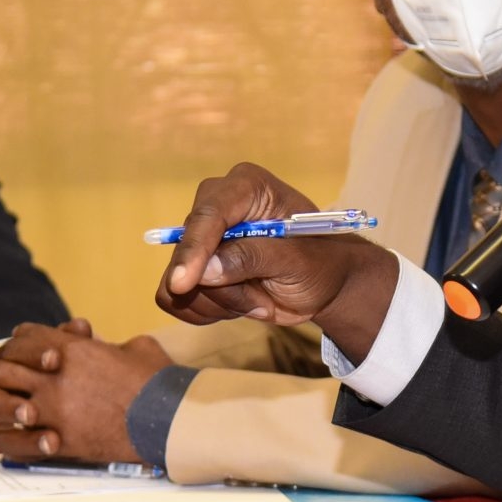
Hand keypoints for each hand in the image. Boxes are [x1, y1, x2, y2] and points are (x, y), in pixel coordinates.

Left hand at [0, 326, 169, 460]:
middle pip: (3, 367)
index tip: (13, 351)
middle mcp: (54, 377)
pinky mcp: (59, 441)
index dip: (16, 343)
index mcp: (72, 349)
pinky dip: (2, 438)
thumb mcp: (139, 349)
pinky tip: (0, 438)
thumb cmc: (157, 382)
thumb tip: (115, 348)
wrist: (168, 419)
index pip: (24, 337)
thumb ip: (117, 345)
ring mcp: (53, 410)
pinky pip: (12, 440)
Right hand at [153, 162, 399, 360]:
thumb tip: (206, 270)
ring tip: (261, 301)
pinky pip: (177, 300)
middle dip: (221, 287)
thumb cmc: (319, 262)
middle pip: (187, 250)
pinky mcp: (195, 269)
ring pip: (181, 282)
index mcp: (246, 188)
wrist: (324, 284)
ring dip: (223, 303)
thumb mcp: (297, 261)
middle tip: (262, 303)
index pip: (209, 213)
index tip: (184, 283)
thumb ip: (253, 259)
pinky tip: (242, 306)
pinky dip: (208, 313)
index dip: (194, 248)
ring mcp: (203, 239)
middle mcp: (217, 206)